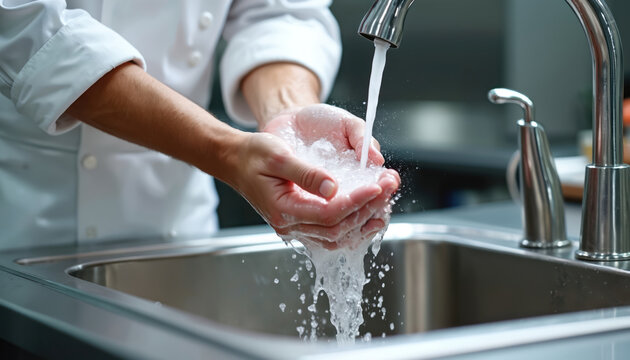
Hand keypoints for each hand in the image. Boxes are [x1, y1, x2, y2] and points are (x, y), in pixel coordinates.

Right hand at [230, 104, 399, 248]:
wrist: (237, 161)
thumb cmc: (254, 154)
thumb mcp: (278, 155)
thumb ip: (305, 173)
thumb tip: (333, 187)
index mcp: (283, 210)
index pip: (329, 214)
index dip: (356, 202)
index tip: (377, 185)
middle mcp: (290, 226)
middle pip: (337, 229)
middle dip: (368, 209)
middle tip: (389, 186)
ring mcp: (296, 228)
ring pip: (337, 237)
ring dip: (364, 222)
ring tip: (386, 203)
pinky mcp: (302, 224)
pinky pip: (332, 234)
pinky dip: (354, 227)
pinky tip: (371, 216)